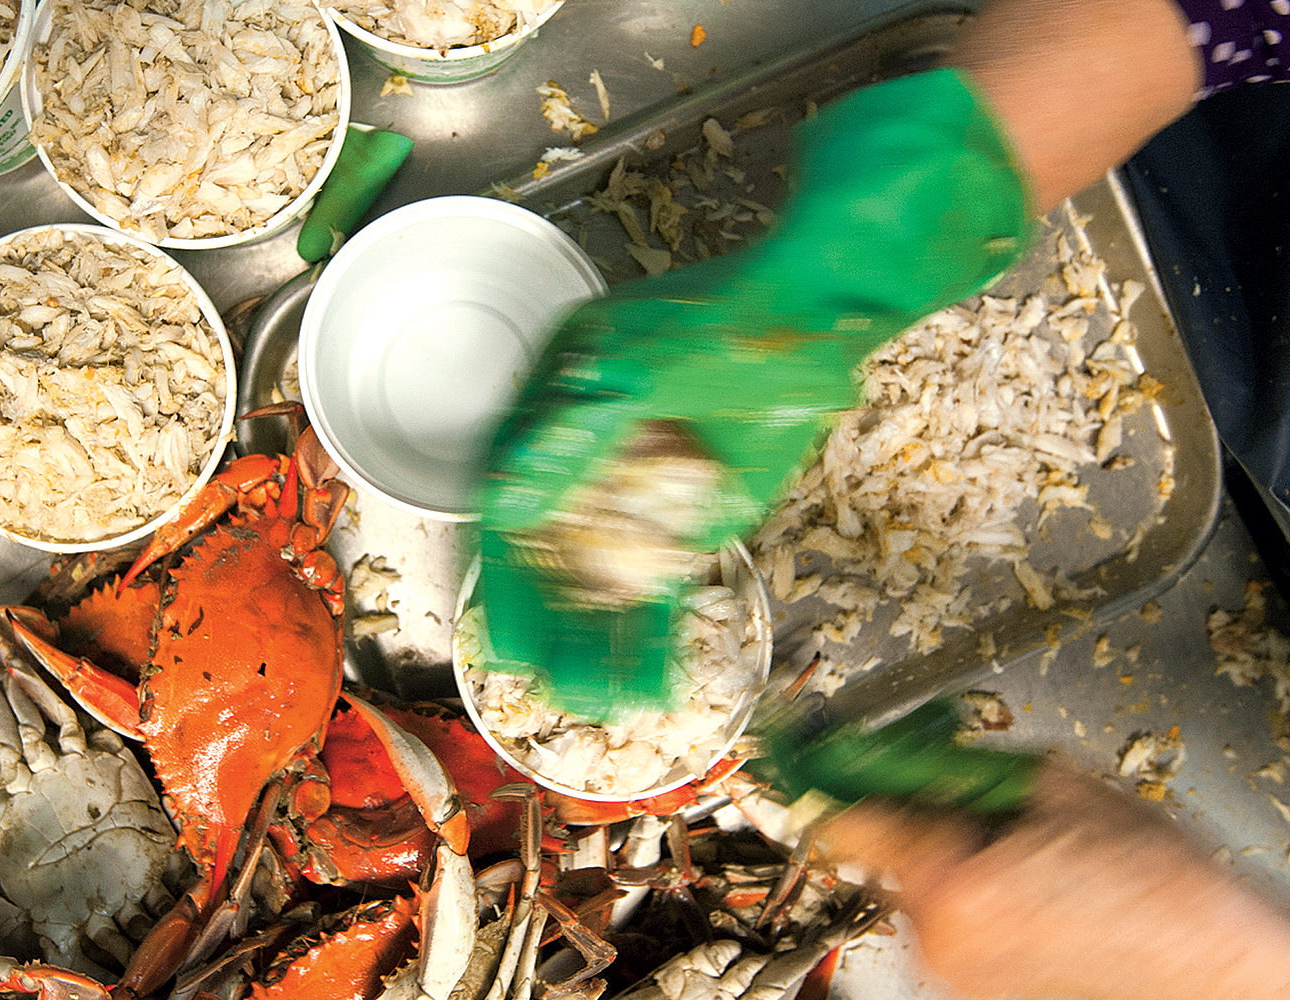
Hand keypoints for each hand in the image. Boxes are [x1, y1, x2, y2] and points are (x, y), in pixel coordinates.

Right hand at [477, 68, 1032, 715]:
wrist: (824, 311)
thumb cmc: (731, 315)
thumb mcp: (638, 368)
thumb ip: (572, 439)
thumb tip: (512, 506)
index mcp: (554, 402)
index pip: (504, 494)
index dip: (495, 566)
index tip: (496, 624)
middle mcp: (588, 453)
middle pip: (549, 551)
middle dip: (544, 623)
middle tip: (539, 681)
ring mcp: (643, 487)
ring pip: (606, 579)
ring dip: (597, 642)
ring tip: (591, 700)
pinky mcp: (698, 516)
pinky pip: (668, 586)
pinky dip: (657, 635)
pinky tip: (648, 681)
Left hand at [820, 758, 1289, 999]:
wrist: (1217, 973)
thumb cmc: (1161, 889)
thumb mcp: (1056, 786)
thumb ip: (962, 764)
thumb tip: (904, 747)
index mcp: (951, 883)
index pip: (844, 819)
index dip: (830, 777)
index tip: (804, 754)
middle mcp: (940, 939)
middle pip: (884, 849)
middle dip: (918, 815)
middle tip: (972, 798)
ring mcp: (959, 975)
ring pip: (919, 887)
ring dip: (952, 859)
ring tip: (1032, 855)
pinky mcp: (981, 992)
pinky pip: (952, 925)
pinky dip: (975, 899)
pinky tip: (1037, 893)